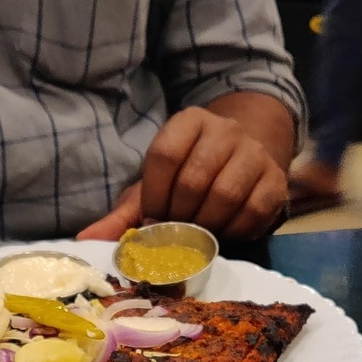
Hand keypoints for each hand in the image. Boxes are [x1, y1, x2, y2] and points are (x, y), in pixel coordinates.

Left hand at [78, 107, 287, 242]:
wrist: (246, 157)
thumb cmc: (191, 176)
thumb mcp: (156, 187)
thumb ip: (124, 214)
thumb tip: (86, 240)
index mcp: (189, 121)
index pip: (165, 154)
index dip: (155, 195)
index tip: (153, 219)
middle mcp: (225, 129)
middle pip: (194, 179)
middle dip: (180, 216)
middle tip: (176, 232)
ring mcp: (254, 152)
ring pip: (225, 195)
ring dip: (206, 226)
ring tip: (198, 235)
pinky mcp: (275, 179)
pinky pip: (253, 211)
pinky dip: (234, 231)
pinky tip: (224, 233)